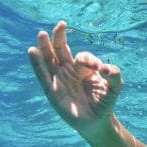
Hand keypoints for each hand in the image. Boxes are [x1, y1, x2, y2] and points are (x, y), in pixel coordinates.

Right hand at [28, 21, 122, 138]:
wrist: (97, 122)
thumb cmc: (105, 102)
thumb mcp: (115, 87)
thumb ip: (114, 75)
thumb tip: (105, 68)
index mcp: (83, 68)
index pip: (82, 56)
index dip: (88, 59)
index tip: (97, 68)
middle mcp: (69, 71)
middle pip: (60, 50)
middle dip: (59, 37)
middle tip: (61, 24)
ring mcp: (59, 80)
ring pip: (49, 60)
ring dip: (45, 47)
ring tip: (41, 34)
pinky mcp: (51, 91)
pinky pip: (42, 75)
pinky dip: (37, 64)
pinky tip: (32, 51)